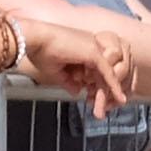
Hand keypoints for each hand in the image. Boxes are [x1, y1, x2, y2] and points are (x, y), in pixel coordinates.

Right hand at [17, 16, 140, 104]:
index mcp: (84, 48)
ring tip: (106, 110)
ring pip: (107, 75)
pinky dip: (114, 87)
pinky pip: (108, 73)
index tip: (92, 101)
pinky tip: (119, 98)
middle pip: (105, 73)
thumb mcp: (55, 70)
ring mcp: (96, 49)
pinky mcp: (94, 53)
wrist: (31, 39)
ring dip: (108, 94)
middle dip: (104, 93)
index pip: (97, 70)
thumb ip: (68, 81)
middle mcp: (93, 47)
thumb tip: (76, 92)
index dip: (96, 88)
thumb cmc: (38, 50)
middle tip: (102, 110)